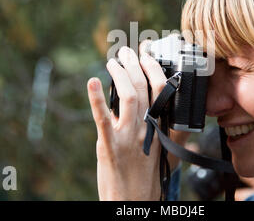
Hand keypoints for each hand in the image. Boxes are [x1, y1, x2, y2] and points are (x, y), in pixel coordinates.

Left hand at [87, 45, 164, 199]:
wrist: (135, 202)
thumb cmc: (145, 174)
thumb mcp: (157, 146)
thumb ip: (152, 123)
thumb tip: (141, 102)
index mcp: (160, 126)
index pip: (162, 89)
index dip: (153, 67)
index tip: (146, 53)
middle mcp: (147, 129)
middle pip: (143, 87)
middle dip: (134, 64)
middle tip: (126, 51)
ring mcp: (128, 137)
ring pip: (128, 97)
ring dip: (120, 74)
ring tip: (112, 61)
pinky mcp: (109, 147)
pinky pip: (103, 119)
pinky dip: (96, 99)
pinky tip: (92, 82)